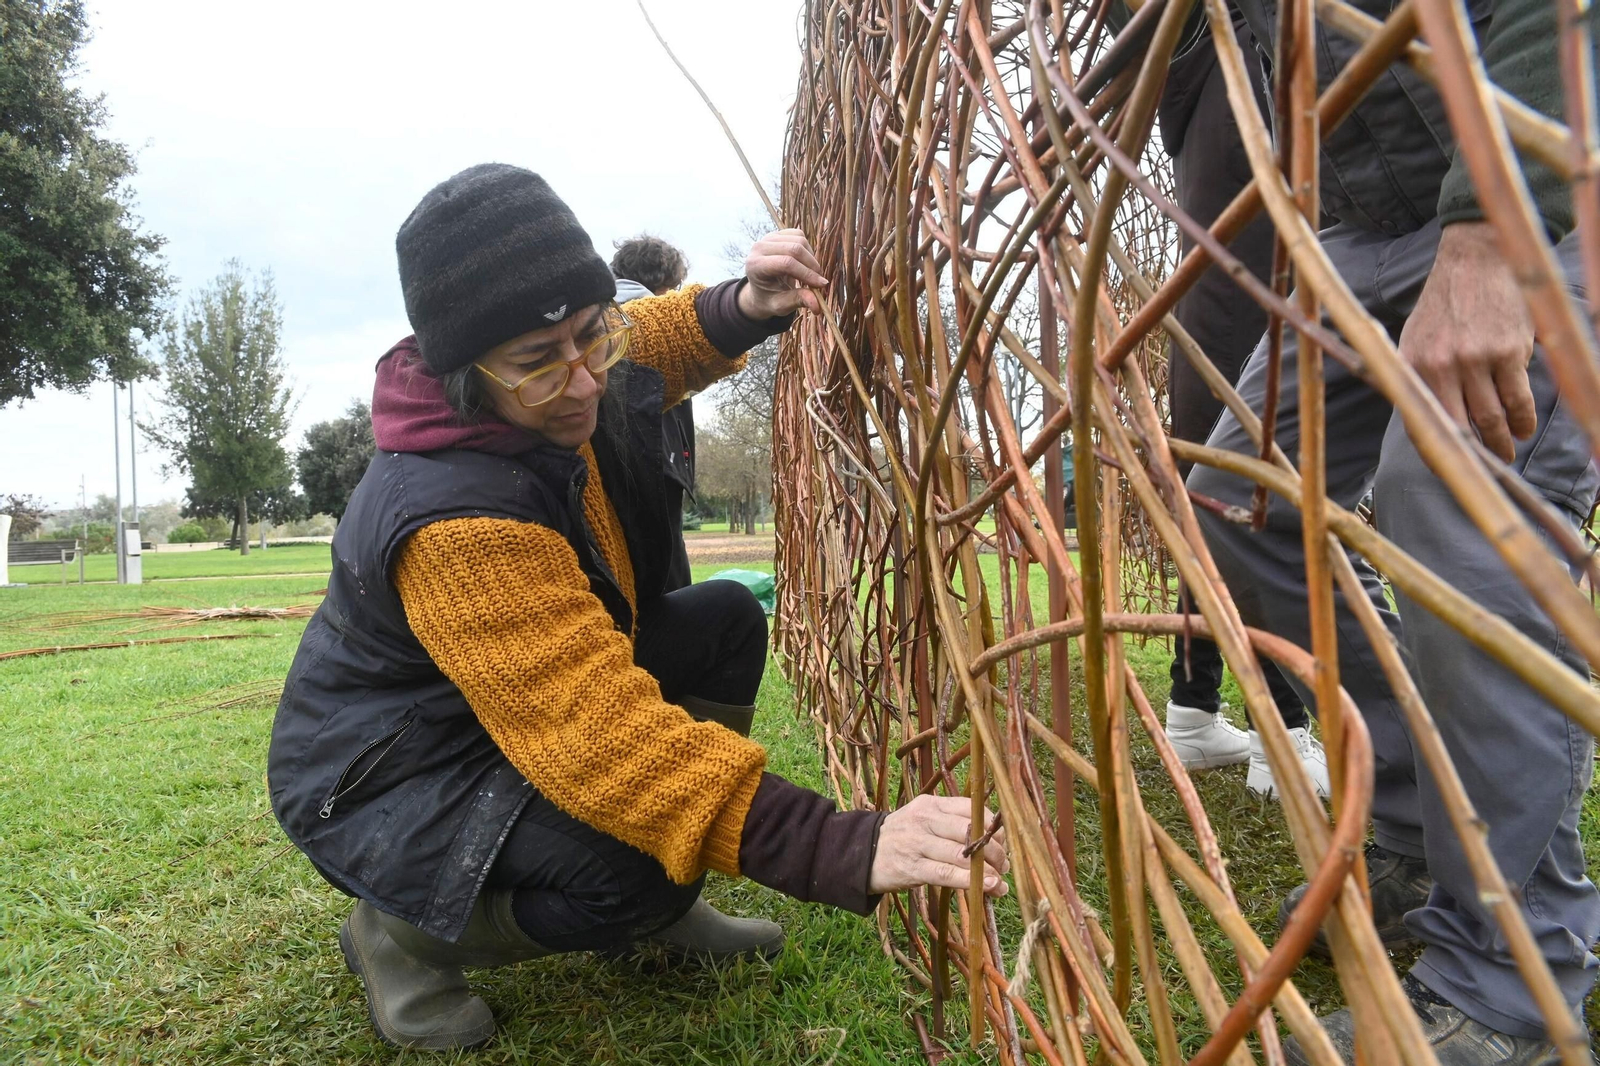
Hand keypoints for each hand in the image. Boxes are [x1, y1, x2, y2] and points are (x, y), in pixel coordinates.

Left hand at [736, 228, 827, 317]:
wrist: (762, 288)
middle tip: (820, 282)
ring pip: (799, 240)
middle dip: (812, 266)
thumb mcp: (781, 305)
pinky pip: (799, 235)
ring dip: (811, 258)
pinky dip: (807, 250)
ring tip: (811, 275)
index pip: (786, 263)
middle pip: (794, 249)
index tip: (822, 285)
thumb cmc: (770, 298)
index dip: (806, 273)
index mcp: (755, 266)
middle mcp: (759, 247)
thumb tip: (817, 305)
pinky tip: (804, 263)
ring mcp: (768, 237)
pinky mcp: (777, 233)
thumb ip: (797, 301)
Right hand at [868, 794, 1008, 896]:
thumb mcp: (923, 820)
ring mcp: (917, 843)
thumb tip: (993, 841)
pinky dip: (969, 881)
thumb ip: (953, 825)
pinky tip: (987, 886)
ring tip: (999, 882)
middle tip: (1004, 865)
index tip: (1003, 841)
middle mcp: (925, 819)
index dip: (992, 826)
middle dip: (994, 850)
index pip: (970, 808)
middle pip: (970, 831)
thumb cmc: (902, 837)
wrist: (861, 854)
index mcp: (931, 804)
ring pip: (961, 854)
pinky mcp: (912, 867)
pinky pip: (946, 873)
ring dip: (987, 869)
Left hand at [1398, 221, 1535, 461]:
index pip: (1421, 422)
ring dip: (1503, 442)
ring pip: (1493, 417)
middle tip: (1486, 469)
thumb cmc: (1443, 304)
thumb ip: (1416, 378)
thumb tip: (1423, 420)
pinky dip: (1524, 419)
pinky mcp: (1509, 352)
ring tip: (1508, 453)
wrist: (1475, 261)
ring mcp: (1477, 360)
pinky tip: (1524, 429)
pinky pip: (1519, 398)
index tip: (1448, 471)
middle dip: (1476, 455)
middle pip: (1461, 427)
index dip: (1435, 453)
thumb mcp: (1412, 339)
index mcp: (1414, 366)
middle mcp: (1442, 366)